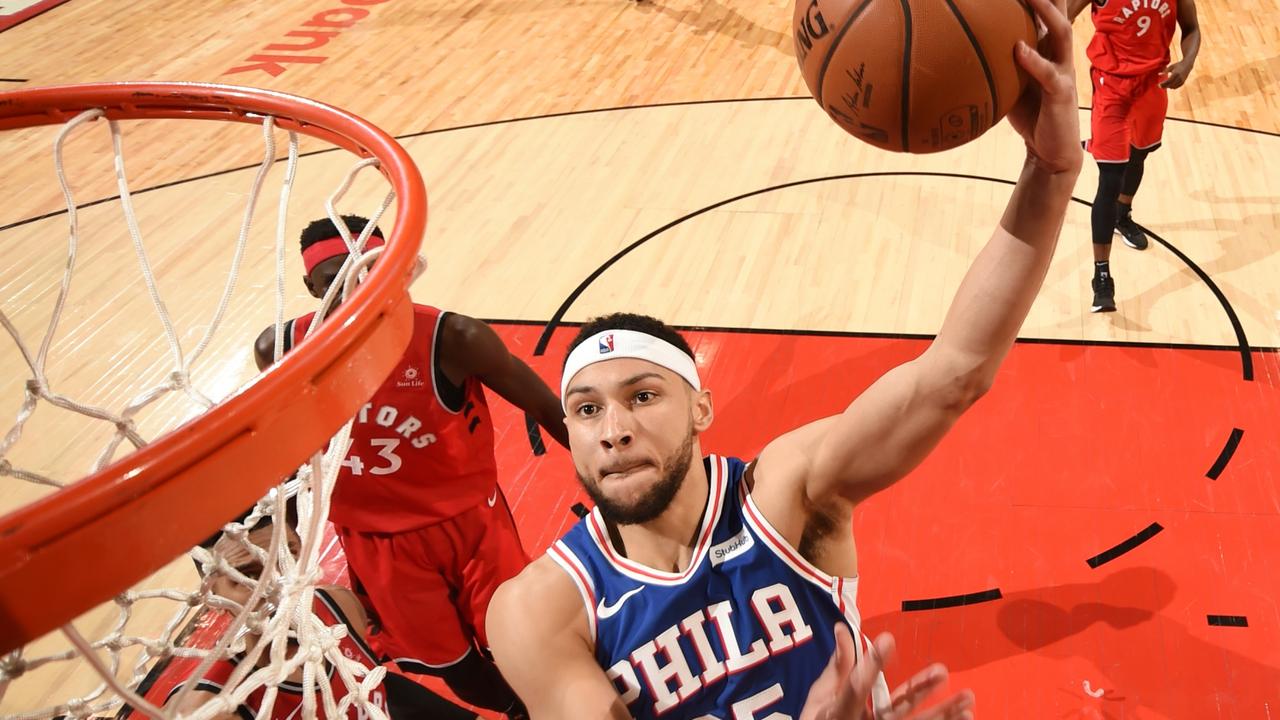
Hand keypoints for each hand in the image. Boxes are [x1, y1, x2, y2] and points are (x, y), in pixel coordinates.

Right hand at [799, 627, 974, 719]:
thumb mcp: (820, 696)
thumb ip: (838, 665)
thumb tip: (843, 628)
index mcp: (840, 712)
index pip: (857, 686)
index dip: (873, 663)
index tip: (887, 639)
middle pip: (897, 711)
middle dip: (920, 692)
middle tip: (942, 670)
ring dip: (944, 713)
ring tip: (967, 698)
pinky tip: (967, 714)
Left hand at [1005, 0, 1083, 173]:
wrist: (1050, 151)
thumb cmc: (1028, 115)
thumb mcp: (1008, 83)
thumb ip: (995, 63)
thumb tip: (961, 49)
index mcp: (1046, 48)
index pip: (1042, 12)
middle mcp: (1058, 53)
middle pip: (1056, 11)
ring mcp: (1062, 71)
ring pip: (1060, 32)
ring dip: (1044, 12)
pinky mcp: (1061, 94)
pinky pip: (1048, 73)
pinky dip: (1033, 60)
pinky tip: (1018, 49)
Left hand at [1160, 60, 1192, 88]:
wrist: (1188, 65)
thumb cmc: (1178, 65)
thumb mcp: (1171, 67)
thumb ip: (1165, 71)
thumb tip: (1159, 74)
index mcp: (1176, 73)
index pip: (1168, 81)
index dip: (1163, 84)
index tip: (1158, 85)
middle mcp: (1179, 77)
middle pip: (1170, 85)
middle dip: (1164, 86)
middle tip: (1160, 86)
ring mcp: (1182, 80)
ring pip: (1173, 87)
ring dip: (1168, 87)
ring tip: (1164, 85)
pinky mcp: (1183, 82)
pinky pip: (1177, 87)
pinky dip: (1172, 87)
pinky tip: (1169, 86)